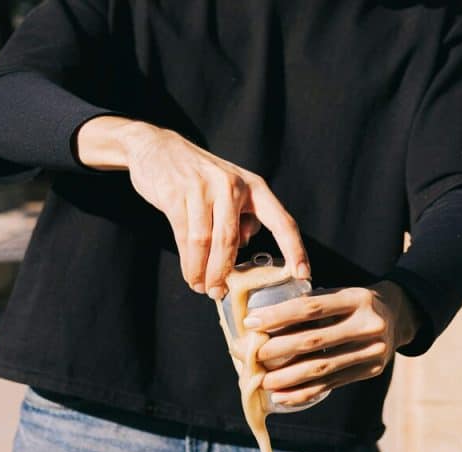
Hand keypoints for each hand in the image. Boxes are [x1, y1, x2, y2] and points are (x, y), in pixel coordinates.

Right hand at [76, 116, 309, 297]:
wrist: (158, 148)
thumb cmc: (200, 178)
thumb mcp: (230, 190)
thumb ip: (242, 217)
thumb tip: (245, 248)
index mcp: (253, 187)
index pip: (281, 221)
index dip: (294, 249)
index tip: (303, 274)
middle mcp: (231, 185)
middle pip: (230, 240)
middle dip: (224, 273)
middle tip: (219, 293)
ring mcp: (202, 188)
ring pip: (204, 242)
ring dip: (202, 271)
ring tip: (202, 287)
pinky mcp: (176, 194)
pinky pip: (184, 236)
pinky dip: (187, 262)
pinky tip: (190, 273)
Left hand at [243, 280, 419, 405]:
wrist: (399, 317)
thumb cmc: (355, 303)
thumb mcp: (341, 294)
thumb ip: (312, 305)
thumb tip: (263, 323)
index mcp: (356, 298)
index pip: (311, 307)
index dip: (278, 315)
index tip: (251, 322)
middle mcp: (368, 325)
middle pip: (314, 340)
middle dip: (278, 349)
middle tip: (253, 356)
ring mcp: (372, 351)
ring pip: (322, 367)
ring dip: (288, 377)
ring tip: (263, 381)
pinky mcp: (370, 371)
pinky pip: (331, 384)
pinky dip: (304, 393)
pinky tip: (282, 397)